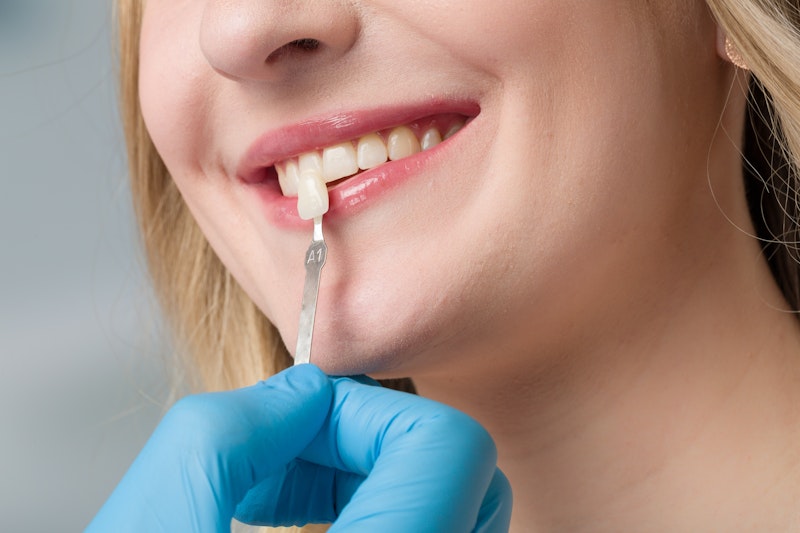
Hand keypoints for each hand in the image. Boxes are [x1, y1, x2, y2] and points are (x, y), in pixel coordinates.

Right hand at [86, 365, 511, 531]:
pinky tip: (295, 526)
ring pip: (448, 513)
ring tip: (274, 495)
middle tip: (281, 458)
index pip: (447, 449)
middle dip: (364, 443)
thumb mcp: (146, 529)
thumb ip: (219, 440)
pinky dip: (365, 512)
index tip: (297, 418)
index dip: (367, 409)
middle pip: (462, 479)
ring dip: (363, 477)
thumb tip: (302, 393)